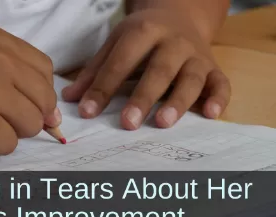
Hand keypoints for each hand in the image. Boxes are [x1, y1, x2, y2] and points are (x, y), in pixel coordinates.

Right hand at [0, 25, 59, 159]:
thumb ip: (20, 80)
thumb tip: (55, 117)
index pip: (45, 70)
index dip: (39, 91)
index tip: (26, 101)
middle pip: (44, 98)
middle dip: (29, 114)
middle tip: (0, 114)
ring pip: (32, 123)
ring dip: (11, 130)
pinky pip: (9, 144)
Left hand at [62, 9, 230, 129]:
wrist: (179, 17)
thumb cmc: (143, 36)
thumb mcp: (116, 44)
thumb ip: (95, 71)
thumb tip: (70, 99)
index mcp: (144, 32)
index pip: (120, 62)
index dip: (103, 88)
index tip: (87, 113)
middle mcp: (173, 42)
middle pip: (159, 70)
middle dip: (143, 97)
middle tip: (128, 123)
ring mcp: (196, 55)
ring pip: (191, 78)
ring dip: (179, 101)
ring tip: (163, 123)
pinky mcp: (214, 67)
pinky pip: (221, 83)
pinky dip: (219, 98)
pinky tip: (211, 115)